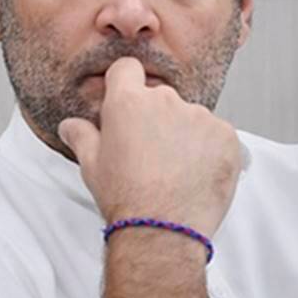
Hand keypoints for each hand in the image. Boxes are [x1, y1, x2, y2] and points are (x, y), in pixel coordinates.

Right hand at [58, 57, 240, 237]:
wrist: (163, 229)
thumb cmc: (125, 197)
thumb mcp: (90, 164)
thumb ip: (80, 135)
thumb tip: (70, 126)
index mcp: (127, 102)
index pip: (126, 68)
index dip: (124, 83)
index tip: (126, 102)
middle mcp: (165, 101)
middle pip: (159, 96)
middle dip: (155, 116)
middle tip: (148, 150)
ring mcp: (200, 117)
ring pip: (189, 116)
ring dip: (184, 133)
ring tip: (175, 167)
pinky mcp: (227, 136)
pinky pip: (216, 134)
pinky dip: (209, 149)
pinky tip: (195, 173)